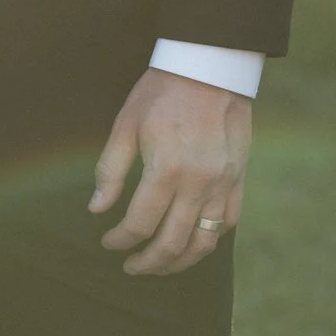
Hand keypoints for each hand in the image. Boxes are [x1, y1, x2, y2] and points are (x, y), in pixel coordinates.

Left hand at [90, 67, 250, 274]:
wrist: (209, 67)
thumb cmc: (161, 92)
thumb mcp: (126, 123)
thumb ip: (111, 169)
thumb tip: (97, 209)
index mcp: (165, 169)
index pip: (140, 223)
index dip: (120, 240)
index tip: (108, 244)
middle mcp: (198, 184)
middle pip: (172, 243)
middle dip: (149, 263)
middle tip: (131, 269)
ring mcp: (222, 185)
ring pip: (203, 243)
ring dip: (180, 262)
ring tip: (160, 266)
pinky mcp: (238, 180)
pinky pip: (226, 223)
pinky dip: (209, 240)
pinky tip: (192, 242)